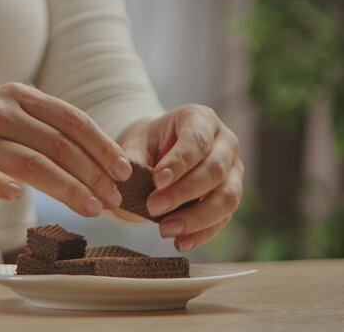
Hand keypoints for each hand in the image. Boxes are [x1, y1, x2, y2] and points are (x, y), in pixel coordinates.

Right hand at [0, 83, 132, 216]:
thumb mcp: (4, 114)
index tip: (123, 170)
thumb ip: (41, 130)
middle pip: (57, 144)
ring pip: (30, 162)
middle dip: (92, 173)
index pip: (71, 120)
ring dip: (66, 186)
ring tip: (91, 208)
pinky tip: (18, 197)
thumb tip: (91, 161)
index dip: (101, 146)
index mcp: (18, 97)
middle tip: (113, 199)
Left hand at [116, 104, 243, 250]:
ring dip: (196, 217)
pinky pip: (224, 219)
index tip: (157, 180)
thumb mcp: (136, 142)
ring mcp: (233, 171)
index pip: (197, 140)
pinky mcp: (231, 196)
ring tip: (165, 230)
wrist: (159, 152)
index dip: (179, 163)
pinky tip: (181, 242)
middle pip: (215, 170)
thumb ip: (132, 157)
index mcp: (201, 119)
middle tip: (153, 207)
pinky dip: (202, 233)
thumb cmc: (148, 143)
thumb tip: (127, 178)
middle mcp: (225, 142)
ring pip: (227, 197)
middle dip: (184, 192)